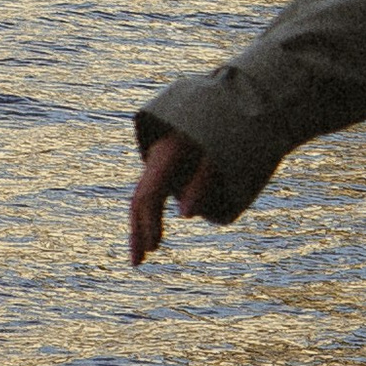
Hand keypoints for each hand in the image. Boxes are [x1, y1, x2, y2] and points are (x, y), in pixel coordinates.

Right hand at [129, 130, 215, 262]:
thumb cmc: (228, 127)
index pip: (148, 196)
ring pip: (144, 196)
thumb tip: (187, 217)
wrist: (228, 102)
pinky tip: (154, 233)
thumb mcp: (219, 154)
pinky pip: (154, 192)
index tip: (153, 248)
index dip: (148, 223)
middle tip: (138, 262)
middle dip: (138, 230)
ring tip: (145, 252)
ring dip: (143, 225)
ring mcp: (159, 162)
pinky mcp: (167, 166)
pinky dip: (152, 213)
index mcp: (165, 155)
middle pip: (140, 199)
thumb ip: (202, 183)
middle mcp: (156, 159)